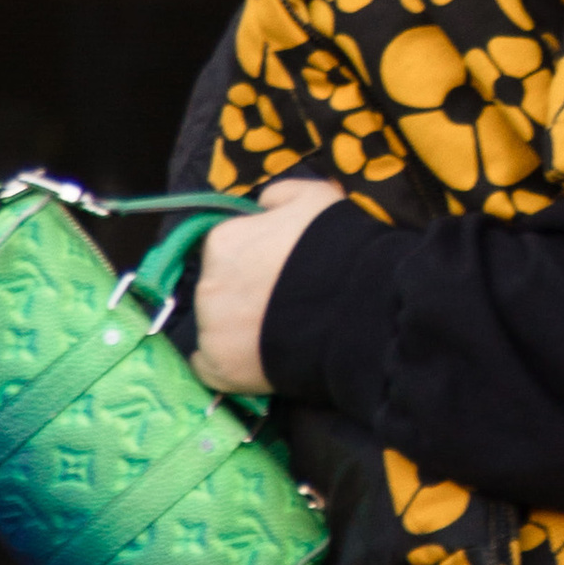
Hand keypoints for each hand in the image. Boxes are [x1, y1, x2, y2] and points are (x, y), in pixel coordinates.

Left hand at [190, 176, 344, 392]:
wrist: (356, 311)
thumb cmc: (336, 248)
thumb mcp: (313, 197)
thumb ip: (278, 195)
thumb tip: (262, 205)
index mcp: (223, 241)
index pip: (226, 250)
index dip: (251, 260)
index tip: (275, 271)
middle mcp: (207, 284)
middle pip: (217, 289)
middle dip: (241, 294)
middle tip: (278, 304)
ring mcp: (210, 330)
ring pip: (214, 328)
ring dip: (235, 330)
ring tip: (273, 335)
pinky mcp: (219, 369)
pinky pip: (209, 368)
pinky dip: (226, 366)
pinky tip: (252, 362)